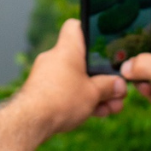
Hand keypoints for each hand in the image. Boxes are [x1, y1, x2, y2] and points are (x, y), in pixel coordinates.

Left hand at [11, 19, 127, 137]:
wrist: (31, 122)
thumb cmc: (61, 101)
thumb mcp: (93, 93)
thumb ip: (109, 86)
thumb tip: (119, 85)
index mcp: (67, 50)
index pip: (75, 27)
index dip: (90, 31)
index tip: (104, 43)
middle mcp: (54, 58)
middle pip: (82, 61)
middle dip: (101, 77)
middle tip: (117, 90)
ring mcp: (46, 75)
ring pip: (75, 79)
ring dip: (94, 92)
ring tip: (111, 108)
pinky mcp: (41, 91)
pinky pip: (65, 90)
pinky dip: (80, 99)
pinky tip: (96, 113)